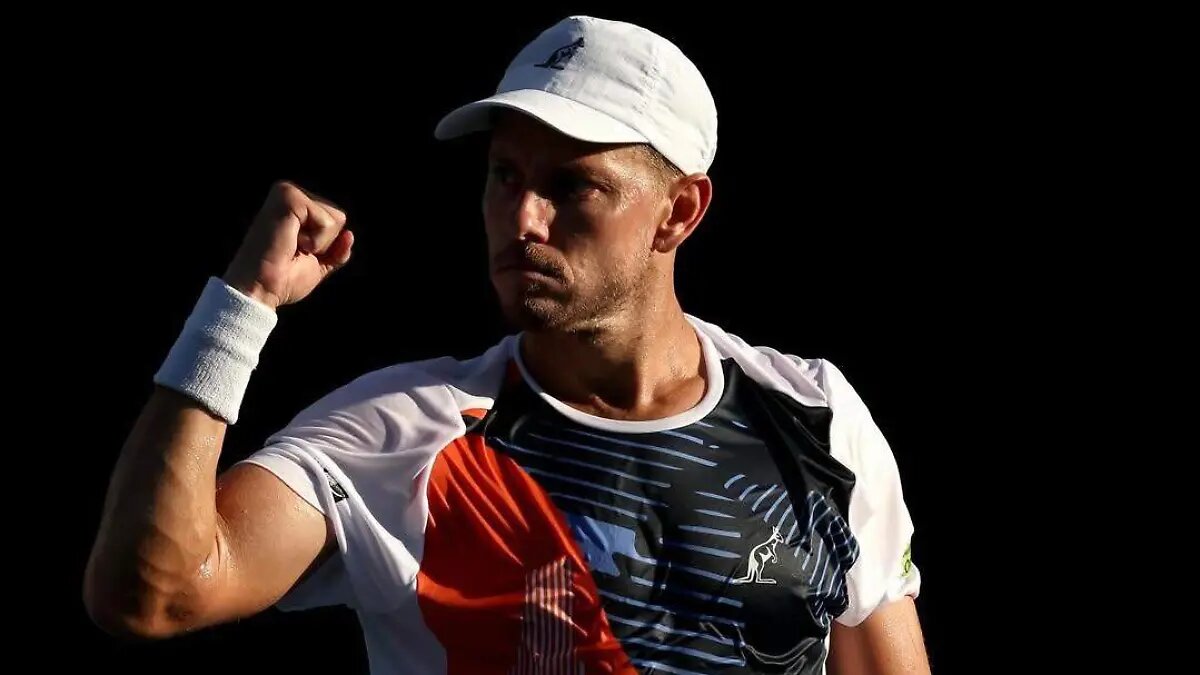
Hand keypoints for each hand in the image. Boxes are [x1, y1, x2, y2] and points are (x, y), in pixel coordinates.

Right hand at [223, 181, 353, 309]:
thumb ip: (336, 251)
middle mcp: (291, 194)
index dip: (326, 246)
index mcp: (296, 207)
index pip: (336, 221)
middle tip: (293, 251)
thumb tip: (349, 234)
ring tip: (290, 246)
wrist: (260, 289)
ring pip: (336, 219)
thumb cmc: (283, 279)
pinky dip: (315, 241)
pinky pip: (326, 222)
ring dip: (319, 243)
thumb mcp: (319, 265)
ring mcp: (288, 193)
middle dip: (325, 243)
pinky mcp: (289, 197)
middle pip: (340, 217)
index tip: (297, 254)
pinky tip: (291, 243)